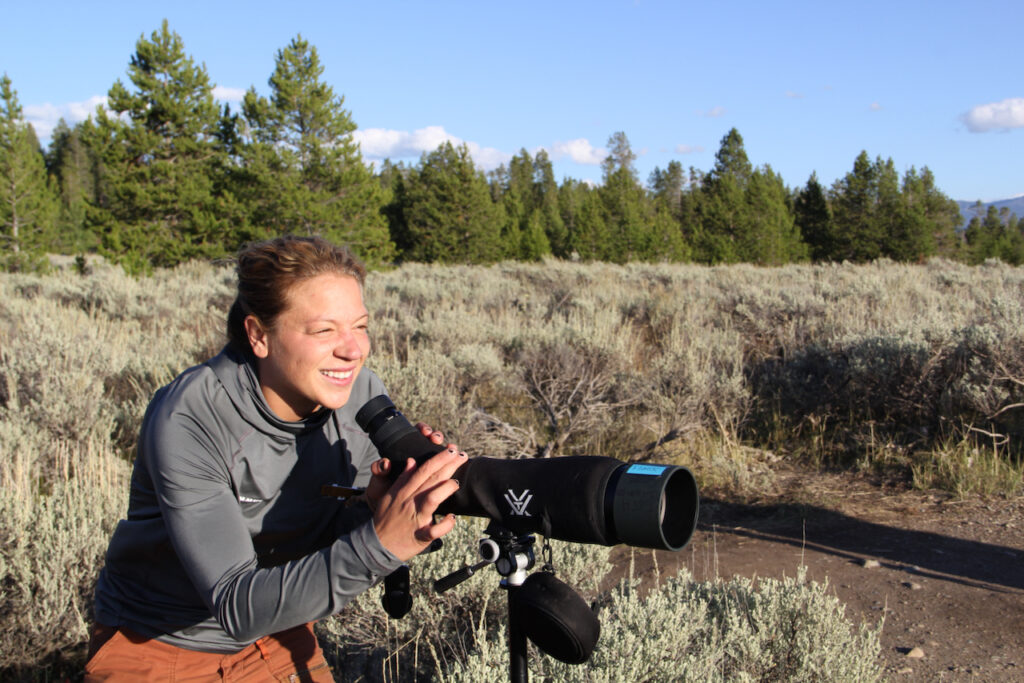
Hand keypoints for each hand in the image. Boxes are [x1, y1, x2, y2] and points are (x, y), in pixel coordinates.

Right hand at [371, 432, 465, 561]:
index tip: (451, 450)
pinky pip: (434, 530)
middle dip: (448, 466)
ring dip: (445, 489)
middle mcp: (410, 502)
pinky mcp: (420, 536)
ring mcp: (415, 519)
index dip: (438, 458)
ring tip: (456, 483)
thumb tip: (411, 461)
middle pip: (431, 479)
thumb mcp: (390, 495)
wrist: (376, 545)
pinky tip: (452, 517)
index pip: (423, 470)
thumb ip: (403, 478)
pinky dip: (445, 524)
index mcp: (404, 491)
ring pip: (431, 499)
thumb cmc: (386, 519)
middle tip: (462, 456)